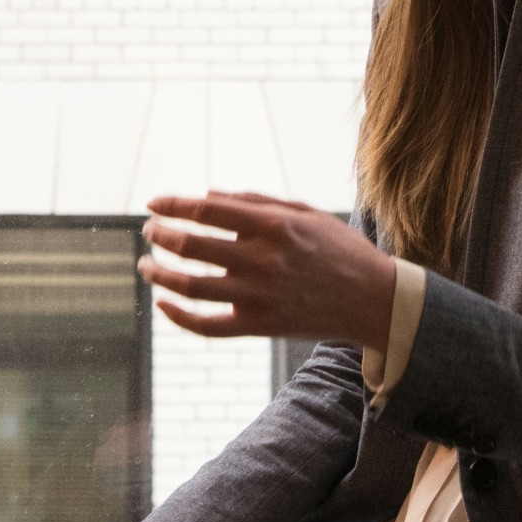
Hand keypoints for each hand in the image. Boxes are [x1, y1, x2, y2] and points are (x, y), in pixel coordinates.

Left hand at [139, 190, 395, 350]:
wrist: (375, 300)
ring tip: (146, 265)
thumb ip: (255, 201)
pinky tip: (163, 304)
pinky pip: (207, 326)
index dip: (172, 205)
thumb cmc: (339, 249)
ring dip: (158, 274)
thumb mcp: (304, 212)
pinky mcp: (259, 325)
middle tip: (149, 231)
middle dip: (160, 235)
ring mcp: (258, 295)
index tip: (153, 204)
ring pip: (190, 287)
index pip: (206, 209)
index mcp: (272, 225)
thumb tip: (206, 195)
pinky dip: (178, 317)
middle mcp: (262, 259)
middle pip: (191, 245)